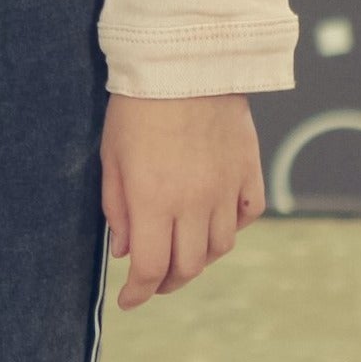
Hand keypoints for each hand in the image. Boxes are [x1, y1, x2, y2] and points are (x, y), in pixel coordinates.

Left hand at [101, 93, 265, 310]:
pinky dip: (233, 227)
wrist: (185, 61)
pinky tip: (216, 223)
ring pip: (220, 247)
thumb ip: (118, 209)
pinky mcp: (248, 169)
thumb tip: (125, 251)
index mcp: (154, 200)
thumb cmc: (137, 106)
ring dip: (200, 259)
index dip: (137, 293)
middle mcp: (194, 201)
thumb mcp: (112, 157)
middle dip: (167, 283)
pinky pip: (248, 214)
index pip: (149, 267)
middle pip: (188, 266)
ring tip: (183, 253)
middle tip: (153, 282)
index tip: (128, 301)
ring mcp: (226, 187)